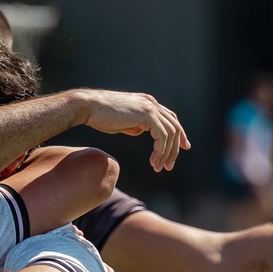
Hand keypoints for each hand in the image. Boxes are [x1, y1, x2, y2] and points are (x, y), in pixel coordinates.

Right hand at [74, 89, 189, 171]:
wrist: (88, 107)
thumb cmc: (100, 116)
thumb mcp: (123, 122)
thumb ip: (135, 125)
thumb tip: (141, 131)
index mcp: (147, 103)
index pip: (171, 118)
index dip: (180, 134)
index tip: (185, 147)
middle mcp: (151, 103)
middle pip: (174, 127)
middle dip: (175, 148)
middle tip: (169, 166)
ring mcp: (150, 107)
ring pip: (170, 133)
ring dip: (167, 153)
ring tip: (159, 167)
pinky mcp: (146, 115)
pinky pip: (162, 136)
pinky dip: (160, 151)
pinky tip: (153, 162)